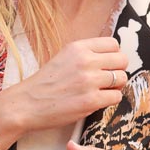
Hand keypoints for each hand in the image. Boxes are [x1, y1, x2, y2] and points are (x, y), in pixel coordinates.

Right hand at [0, 37, 127, 148]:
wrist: (26, 104)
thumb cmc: (45, 84)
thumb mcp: (63, 57)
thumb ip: (85, 54)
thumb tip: (111, 57)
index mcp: (78, 47)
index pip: (113, 44)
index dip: (113, 56)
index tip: (107, 65)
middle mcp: (85, 61)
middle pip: (122, 60)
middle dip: (118, 70)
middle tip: (107, 80)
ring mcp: (89, 81)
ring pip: (122, 79)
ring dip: (115, 87)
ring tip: (100, 91)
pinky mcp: (91, 100)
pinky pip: (116, 97)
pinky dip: (109, 100)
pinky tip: (96, 101)